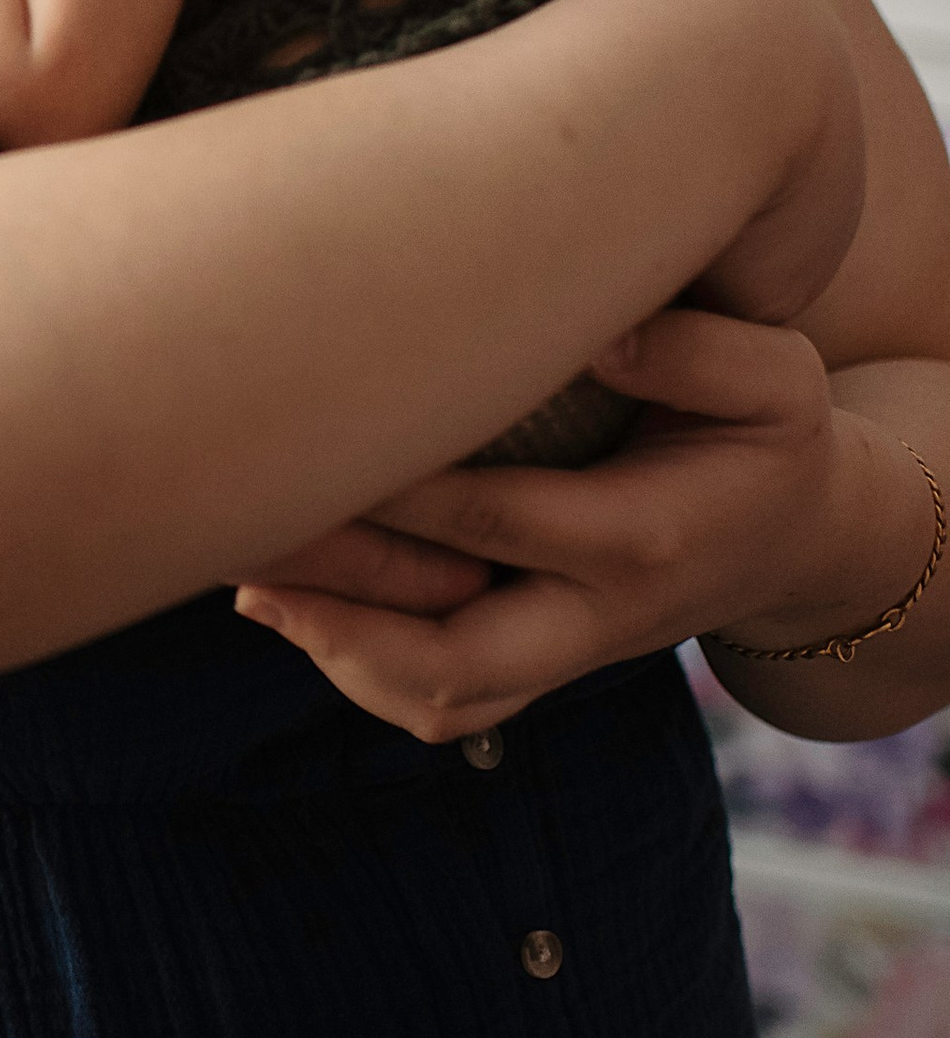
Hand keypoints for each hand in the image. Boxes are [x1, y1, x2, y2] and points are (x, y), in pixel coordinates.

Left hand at [230, 306, 856, 743]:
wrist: (796, 537)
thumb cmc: (767, 435)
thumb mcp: (775, 378)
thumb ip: (695, 352)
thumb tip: (592, 335)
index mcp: (642, 538)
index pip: (492, 521)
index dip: (393, 490)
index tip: (306, 441)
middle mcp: (598, 618)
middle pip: (451, 653)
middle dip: (339, 606)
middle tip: (243, 541)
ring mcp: (567, 657)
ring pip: (437, 695)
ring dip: (334, 648)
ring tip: (246, 578)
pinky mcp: (543, 670)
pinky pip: (442, 702)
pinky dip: (357, 667)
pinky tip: (283, 604)